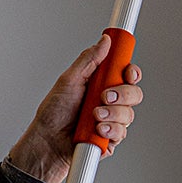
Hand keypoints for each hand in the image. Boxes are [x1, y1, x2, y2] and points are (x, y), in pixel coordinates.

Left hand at [5, 36, 144, 182]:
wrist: (48, 141)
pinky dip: (110, 130)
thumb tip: (105, 41)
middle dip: (122, 94)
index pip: (126, 74)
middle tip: (104, 95)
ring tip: (94, 115)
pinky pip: (121, 133)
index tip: (128, 72)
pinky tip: (97, 129)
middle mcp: (109, 101)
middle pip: (133, 94)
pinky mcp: (110, 139)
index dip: (131, 72)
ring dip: (112, 114)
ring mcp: (111, 120)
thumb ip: (89, 59)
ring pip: (128, 114)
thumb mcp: (70, 79)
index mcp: (101, 83)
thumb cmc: (54, 110)